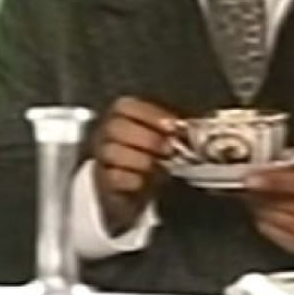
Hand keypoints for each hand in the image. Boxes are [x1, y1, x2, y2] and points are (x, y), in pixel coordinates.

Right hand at [92, 96, 180, 235]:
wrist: (134, 188)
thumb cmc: (151, 155)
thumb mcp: (162, 137)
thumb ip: (172, 130)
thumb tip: (191, 128)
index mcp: (121, 115)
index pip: (126, 106)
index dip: (150, 114)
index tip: (172, 126)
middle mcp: (106, 133)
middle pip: (116, 127)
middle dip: (146, 138)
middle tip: (169, 149)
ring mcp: (102, 157)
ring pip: (112, 152)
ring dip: (140, 159)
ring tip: (159, 167)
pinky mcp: (103, 181)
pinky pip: (113, 177)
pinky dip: (131, 179)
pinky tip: (143, 182)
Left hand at [242, 133, 293, 267]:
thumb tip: (277, 152)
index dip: (273, 180)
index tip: (250, 177)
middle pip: (282, 202)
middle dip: (259, 191)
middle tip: (246, 180)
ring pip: (272, 217)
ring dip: (259, 203)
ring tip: (259, 192)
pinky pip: (271, 230)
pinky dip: (264, 217)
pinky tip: (269, 207)